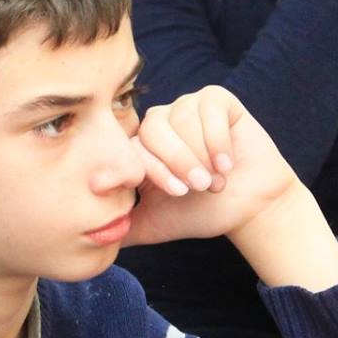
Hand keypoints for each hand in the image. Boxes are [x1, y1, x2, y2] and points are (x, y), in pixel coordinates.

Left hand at [126, 85, 299, 245]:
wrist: (250, 206)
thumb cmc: (202, 212)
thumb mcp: (156, 224)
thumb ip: (124, 227)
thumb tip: (88, 238)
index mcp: (139, 147)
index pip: (132, 149)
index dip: (155, 170)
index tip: (177, 193)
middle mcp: (159, 123)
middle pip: (153, 130)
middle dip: (178, 161)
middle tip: (198, 186)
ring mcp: (186, 107)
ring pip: (182, 119)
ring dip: (202, 155)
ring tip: (216, 178)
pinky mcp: (215, 99)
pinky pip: (208, 109)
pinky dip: (218, 139)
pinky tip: (228, 162)